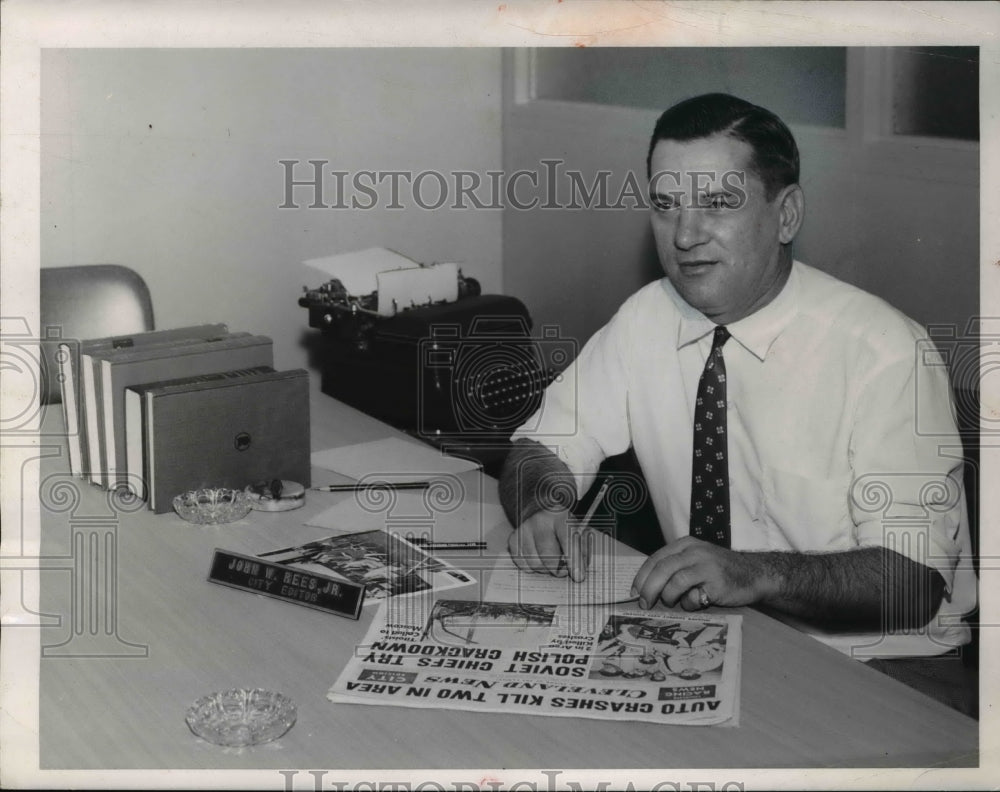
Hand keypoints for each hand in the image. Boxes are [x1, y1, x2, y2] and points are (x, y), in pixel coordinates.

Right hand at [507, 509, 590, 580]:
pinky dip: (532, 566)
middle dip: (558, 570)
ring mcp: (524, 530)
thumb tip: (578, 572)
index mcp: (560, 517)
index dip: (574, 561)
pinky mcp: (514, 539)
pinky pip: (523, 564)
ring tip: (550, 561)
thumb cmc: (561, 525)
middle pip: (549, 557)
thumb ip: (582, 550)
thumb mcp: (578, 531)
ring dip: (545, 569)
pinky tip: (538, 557)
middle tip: (563, 571)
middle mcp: (540, 521)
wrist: (539, 510)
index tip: (578, 577)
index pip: (568, 542)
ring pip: (535, 564)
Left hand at [631, 536, 767, 610]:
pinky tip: (695, 602)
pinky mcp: (716, 581)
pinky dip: (688, 602)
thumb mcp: (696, 560)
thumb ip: (675, 568)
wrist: (754, 574)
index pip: (655, 559)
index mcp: (685, 544)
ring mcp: (706, 565)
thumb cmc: (720, 570)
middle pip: (661, 568)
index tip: (633, 592)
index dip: (641, 576)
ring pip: (674, 580)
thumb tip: (647, 587)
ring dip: (668, 596)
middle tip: (643, 603)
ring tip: (673, 602)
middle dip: (648, 588)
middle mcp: (694, 551)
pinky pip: (693, 595)